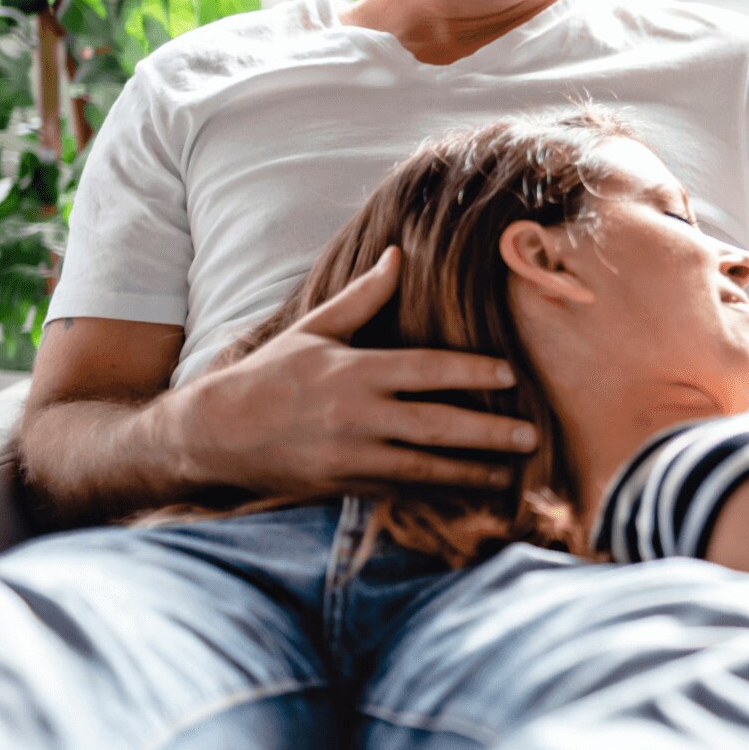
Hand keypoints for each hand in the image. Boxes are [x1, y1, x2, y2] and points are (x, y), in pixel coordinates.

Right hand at [172, 245, 534, 497]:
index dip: (472, 371)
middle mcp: (357, 416)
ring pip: (425, 467)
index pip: (426, 369)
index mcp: (354, 371)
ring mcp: (351, 456)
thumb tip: (398, 254)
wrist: (216, 433)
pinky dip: (439, 493)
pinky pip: (402, 491)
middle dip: (488, 433)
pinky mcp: (345, 486)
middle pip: (436, 425)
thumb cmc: (271, 374)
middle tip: (532, 436)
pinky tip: (471, 495)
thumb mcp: (314, 330)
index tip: (512, 375)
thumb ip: (364, 298)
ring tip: (514, 474)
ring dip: (473, 472)